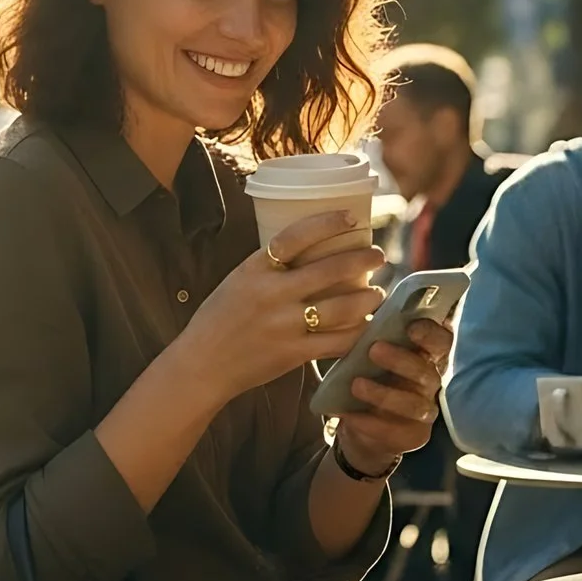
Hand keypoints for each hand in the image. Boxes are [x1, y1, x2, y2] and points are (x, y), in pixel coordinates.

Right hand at [170, 209, 384, 402]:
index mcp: (254, 269)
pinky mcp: (294, 353)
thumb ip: (269, 268)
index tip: (351, 217)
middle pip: (329, 270)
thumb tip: (310, 249)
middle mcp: (271, 293)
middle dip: (362, 260)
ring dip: (368, 297)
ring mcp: (284, 325)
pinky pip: (338, 341)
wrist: (203, 363)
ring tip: (377, 292)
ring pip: (342, 306)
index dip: (326, 223)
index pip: (295, 237)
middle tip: (378, 255)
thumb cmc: (219, 318)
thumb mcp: (238, 281)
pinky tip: (368, 324)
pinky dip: (359, 331)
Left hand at [333, 320, 452, 470]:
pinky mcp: (413, 436)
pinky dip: (369, 422)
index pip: (441, 342)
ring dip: (384, 394)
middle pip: (426, 372)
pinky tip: (348, 415)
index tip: (411, 326)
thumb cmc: (369, 377)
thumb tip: (359, 309)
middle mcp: (430, 384)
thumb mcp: (370, 355)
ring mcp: (425, 412)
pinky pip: (394, 430)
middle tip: (374, 349)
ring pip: (413, 404)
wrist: (363, 424)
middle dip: (402, 360)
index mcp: (424, 357)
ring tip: (356, 385)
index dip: (431, 333)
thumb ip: (374, 336)